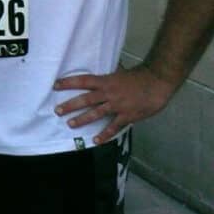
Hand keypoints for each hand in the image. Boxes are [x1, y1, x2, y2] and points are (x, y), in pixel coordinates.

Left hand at [53, 65, 177, 143]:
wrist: (158, 82)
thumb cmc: (138, 76)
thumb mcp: (119, 73)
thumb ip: (107, 76)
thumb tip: (97, 72)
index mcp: (106, 81)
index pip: (83, 81)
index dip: (69, 83)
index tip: (55, 85)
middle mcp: (109, 93)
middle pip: (86, 99)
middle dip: (70, 105)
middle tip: (57, 110)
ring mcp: (117, 105)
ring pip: (96, 113)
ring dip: (82, 119)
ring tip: (70, 124)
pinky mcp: (127, 116)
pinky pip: (114, 127)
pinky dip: (105, 134)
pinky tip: (96, 140)